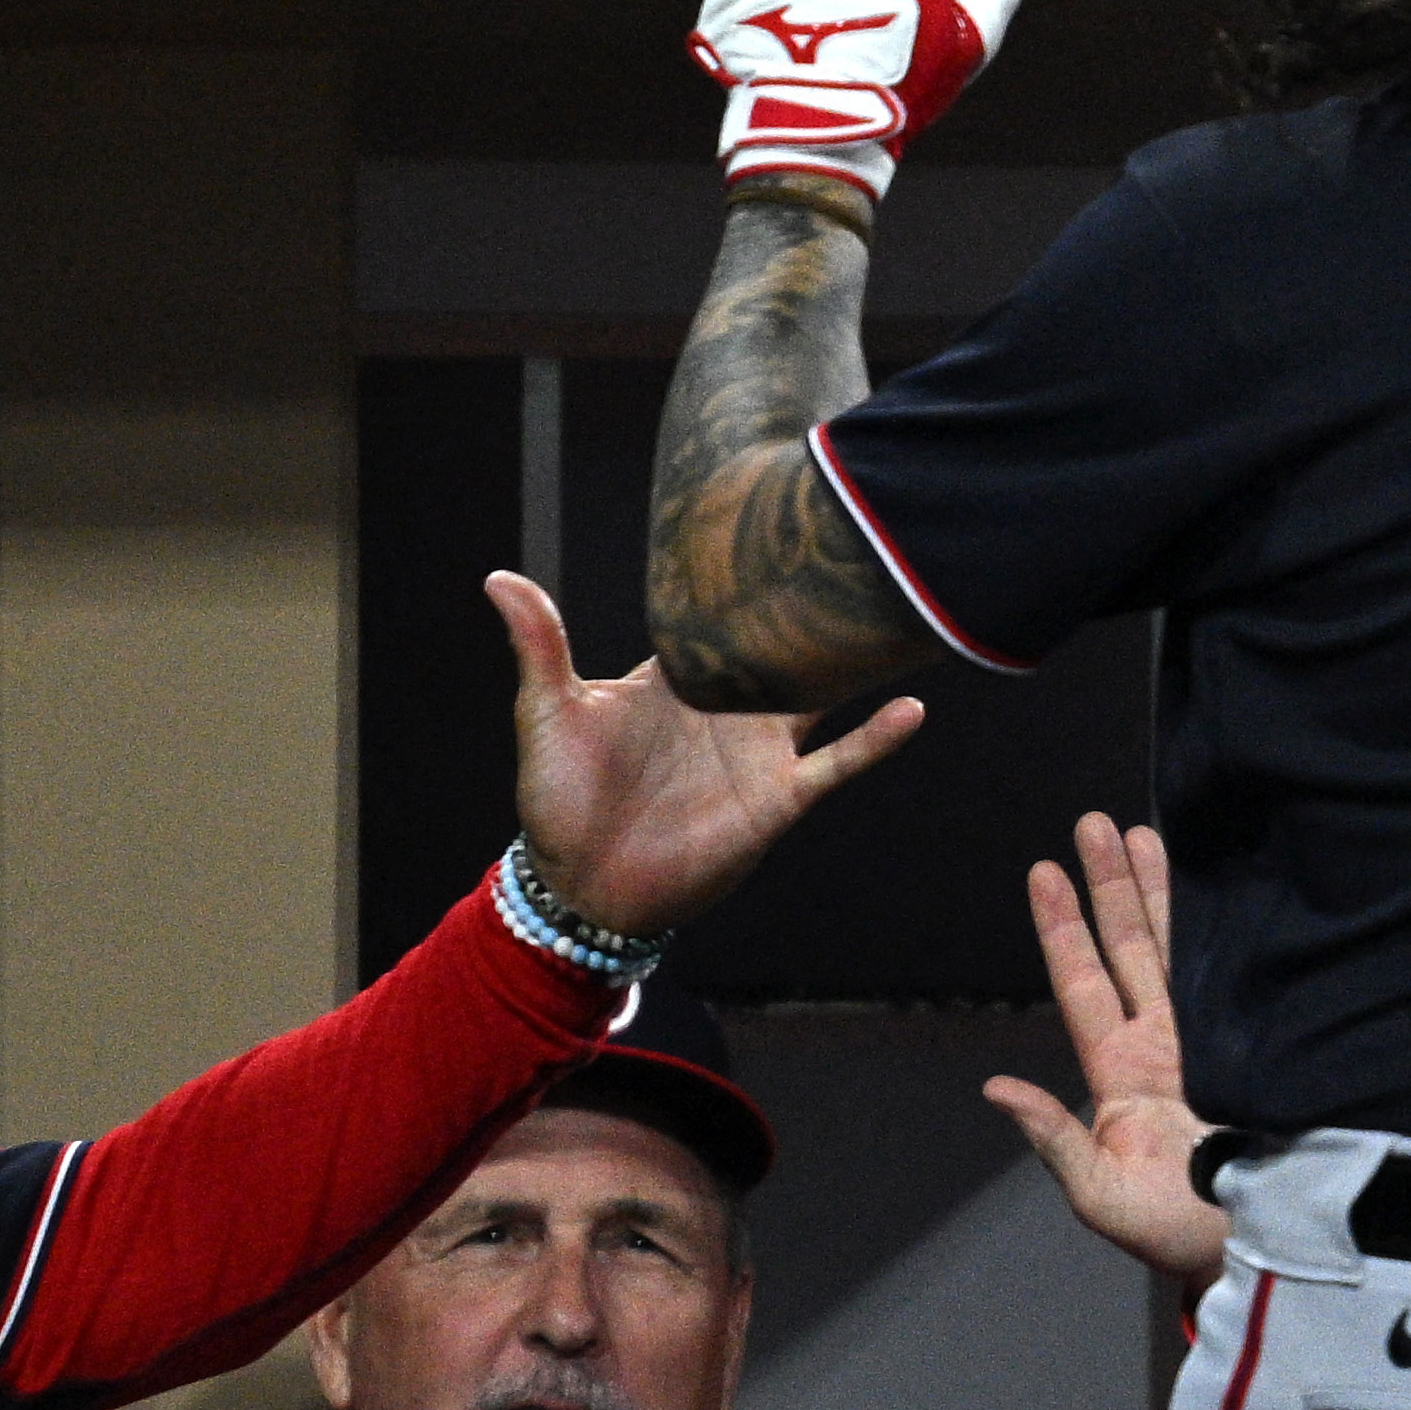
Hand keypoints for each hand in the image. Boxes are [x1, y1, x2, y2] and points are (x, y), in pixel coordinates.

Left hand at [494, 571, 919, 947]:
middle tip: (857, 552)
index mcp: (676, 679)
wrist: (584, 884)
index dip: (747, 578)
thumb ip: (539, 645)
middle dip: (817, 609)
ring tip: (899, 616)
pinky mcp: (779, 797)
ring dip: (857, 663)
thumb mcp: (546, 712)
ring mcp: (759, 751)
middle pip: (785, 649)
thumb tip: (500, 577)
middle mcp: (728, 708)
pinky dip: (874, 740)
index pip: (721, 617)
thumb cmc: (558, 799)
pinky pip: (836, 763)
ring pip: (823, 696)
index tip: (777, 525)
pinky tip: (910, 710)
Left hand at [985, 813, 1227, 1285]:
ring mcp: (1211, 1043)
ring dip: (1160, 892)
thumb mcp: (1100, 1196)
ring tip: (1146, 831)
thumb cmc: (1176, 1236)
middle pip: (1129, 949)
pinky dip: (1225, 930)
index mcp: (1120, 1075)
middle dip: (1110, 886)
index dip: (1062, 928)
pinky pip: (1236, 978)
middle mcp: (1162, 1046)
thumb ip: (1055, 1140)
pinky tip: (1222, 886)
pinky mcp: (1261, 1048)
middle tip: (1095, 823)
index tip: (1044, 870)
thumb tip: (997, 1088)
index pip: (1083, 984)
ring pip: (1178, 951)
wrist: (1261, 1249)